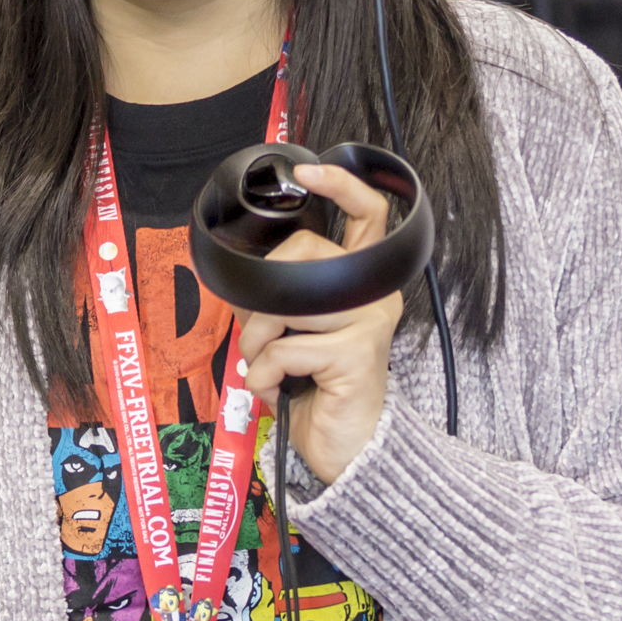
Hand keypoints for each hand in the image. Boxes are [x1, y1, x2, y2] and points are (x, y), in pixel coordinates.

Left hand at [231, 158, 403, 486]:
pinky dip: (266, 376)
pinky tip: (280, 390)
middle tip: (260, 339)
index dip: (340, 185)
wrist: (346, 448)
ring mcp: (371, 321)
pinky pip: (285, 349)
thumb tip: (246, 280)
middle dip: (262, 299)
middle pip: (304, 254)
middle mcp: (375, 293)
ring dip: (258, 344)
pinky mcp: (359, 353)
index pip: (368, 214)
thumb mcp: (292, 332)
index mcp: (361, 280)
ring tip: (269, 369)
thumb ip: (278, 297)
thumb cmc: (316, 386)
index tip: (308, 172)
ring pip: (286, 306)